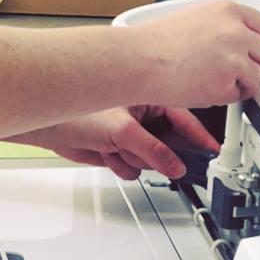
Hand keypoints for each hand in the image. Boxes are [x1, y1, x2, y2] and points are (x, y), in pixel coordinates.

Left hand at [14, 106, 220, 180]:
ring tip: (117, 150)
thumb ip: (154, 151)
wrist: (47, 127)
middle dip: (158, 153)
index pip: (182, 115)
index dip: (198, 134)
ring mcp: (129, 130)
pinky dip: (122, 164)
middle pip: (168, 141)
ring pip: (150, 157)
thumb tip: (176, 165)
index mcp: (146, 94)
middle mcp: (140, 112)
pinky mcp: (117, 146)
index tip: (212, 149)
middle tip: (158, 159)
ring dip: (135, 159)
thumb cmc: (76, 111)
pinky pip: (133, 165)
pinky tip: (107, 155)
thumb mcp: (123, 131)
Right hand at [131, 0, 259, 108]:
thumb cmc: (153, 43)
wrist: (139, 59)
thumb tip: (234, 41)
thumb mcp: (192, 18)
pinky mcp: (230, 80)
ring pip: (257, 76)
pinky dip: (226, 96)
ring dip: (241, 83)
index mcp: (226, 9)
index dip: (259, 42)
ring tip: (213, 81)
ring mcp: (235, 55)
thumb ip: (220, 26)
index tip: (252, 51)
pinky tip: (205, 88)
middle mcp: (235, 29)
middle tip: (234, 73)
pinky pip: (241, 94)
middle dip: (253, 65)